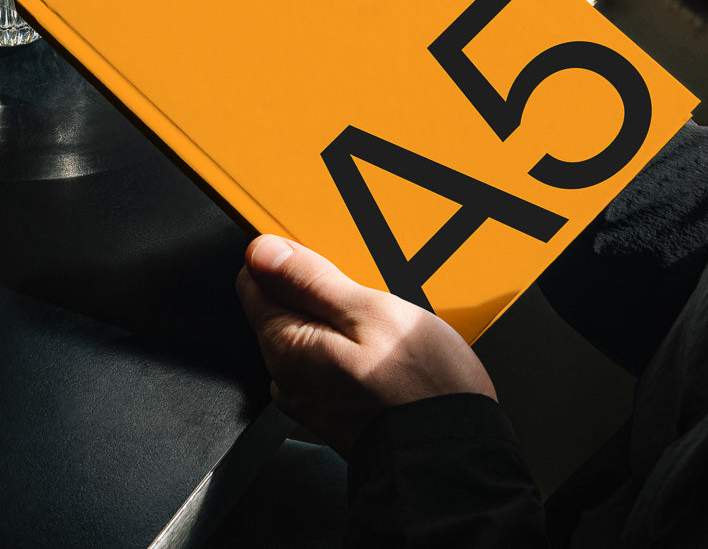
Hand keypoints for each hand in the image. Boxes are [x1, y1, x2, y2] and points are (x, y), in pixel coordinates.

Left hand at [236, 234, 495, 456]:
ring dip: (341, 318)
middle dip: (319, 289)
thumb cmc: (420, 387)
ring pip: (311, 334)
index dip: (287, 257)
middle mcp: (287, 376)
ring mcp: (311, 396)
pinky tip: (387, 347)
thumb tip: (262, 252)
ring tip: (385, 318)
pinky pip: (333, 361)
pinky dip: (353, 346)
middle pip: (283, 308)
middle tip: (368, 289)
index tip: (324, 253)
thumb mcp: (369, 312)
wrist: (452, 454)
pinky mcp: (337, 409)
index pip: (254, 282)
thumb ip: (310, 280)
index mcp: (286, 347)